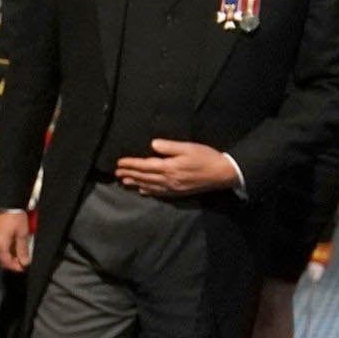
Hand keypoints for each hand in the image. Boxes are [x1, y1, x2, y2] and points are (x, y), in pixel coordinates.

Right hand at [0, 210, 34, 270]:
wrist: (6, 201)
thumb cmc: (14, 216)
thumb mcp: (22, 233)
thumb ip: (23, 249)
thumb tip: (24, 261)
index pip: (6, 262)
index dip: (15, 267)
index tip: (22, 267)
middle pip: (0, 258)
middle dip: (10, 262)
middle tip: (20, 262)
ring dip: (6, 255)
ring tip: (16, 252)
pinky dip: (2, 247)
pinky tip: (9, 244)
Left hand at [116, 139, 239, 197]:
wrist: (222, 174)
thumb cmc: (206, 157)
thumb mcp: (188, 147)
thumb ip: (169, 147)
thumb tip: (152, 145)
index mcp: (169, 167)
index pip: (144, 166)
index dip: (131, 164)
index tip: (119, 163)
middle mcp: (168, 180)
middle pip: (144, 177)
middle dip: (129, 174)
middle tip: (117, 173)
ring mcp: (172, 188)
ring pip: (149, 186)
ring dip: (135, 183)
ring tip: (124, 182)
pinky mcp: (178, 192)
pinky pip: (159, 193)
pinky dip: (148, 191)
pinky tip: (143, 191)